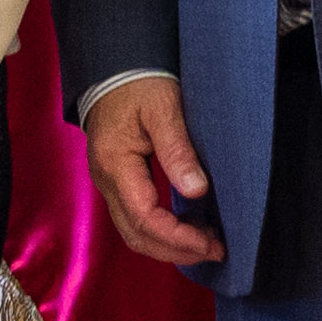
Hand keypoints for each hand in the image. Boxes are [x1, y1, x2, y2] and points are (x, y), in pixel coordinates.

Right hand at [86, 74, 225, 263]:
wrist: (114, 69)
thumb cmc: (139, 84)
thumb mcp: (164, 108)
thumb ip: (178, 149)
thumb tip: (196, 190)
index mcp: (115, 164)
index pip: (144, 217)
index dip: (178, 238)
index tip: (210, 244)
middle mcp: (106, 180)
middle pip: (136, 235)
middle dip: (176, 251)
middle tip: (215, 251)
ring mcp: (108, 183)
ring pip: (134, 232)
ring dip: (169, 245)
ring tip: (207, 244)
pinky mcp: (117, 182)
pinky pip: (135, 219)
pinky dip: (162, 232)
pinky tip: (189, 228)